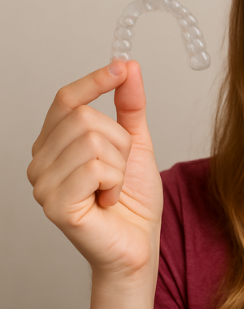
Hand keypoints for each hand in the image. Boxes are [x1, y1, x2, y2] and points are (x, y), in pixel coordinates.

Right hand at [27, 60, 162, 280]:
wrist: (138, 241)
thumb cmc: (132, 198)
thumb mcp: (135, 142)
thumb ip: (130, 105)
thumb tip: (128, 66)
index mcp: (54, 144)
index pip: (66, 99)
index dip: (94, 81)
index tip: (122, 67)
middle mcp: (40, 162)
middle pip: (84, 118)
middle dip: (119, 142)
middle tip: (118, 171)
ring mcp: (43, 184)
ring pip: (93, 141)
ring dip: (119, 165)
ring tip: (113, 188)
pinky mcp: (55, 205)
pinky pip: (96, 168)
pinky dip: (115, 183)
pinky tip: (108, 201)